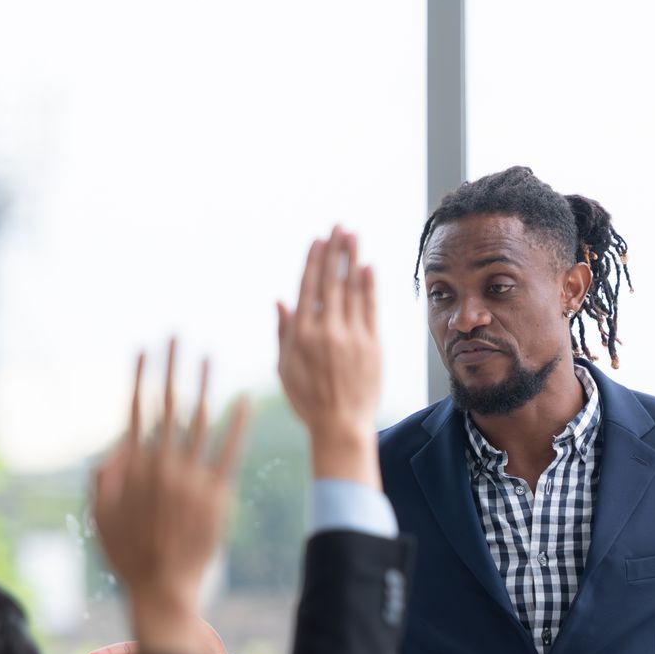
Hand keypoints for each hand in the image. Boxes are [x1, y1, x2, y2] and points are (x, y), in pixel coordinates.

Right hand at [91, 339, 248, 653]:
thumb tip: (112, 448)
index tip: (143, 351)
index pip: (135, 410)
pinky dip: (237, 425)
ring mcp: (190, 478)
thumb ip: (103, 479)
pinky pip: (229, 451)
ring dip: (203, 384)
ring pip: (198, 421)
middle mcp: (161, 466)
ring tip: (208, 356)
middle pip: (167, 404)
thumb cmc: (128, 555)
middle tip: (175, 336)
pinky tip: (245, 401)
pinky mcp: (216, 494)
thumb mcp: (101, 516)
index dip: (140, 378)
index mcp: (132, 467)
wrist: (162, 587)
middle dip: (170, 367)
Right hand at [279, 225, 381, 486]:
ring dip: (353, 260)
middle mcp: (326, 331)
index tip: (318, 240)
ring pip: (352, 290)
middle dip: (335, 251)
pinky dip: (370, 286)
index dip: (314, 261)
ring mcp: (352, 337)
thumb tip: (282, 301)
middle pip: (331, 282)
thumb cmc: (309, 401)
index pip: (308, 288)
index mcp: (302, 335)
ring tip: (354, 237)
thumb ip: (284, 333)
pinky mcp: (373, 346)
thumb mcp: (285, 368)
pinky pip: (371, 309)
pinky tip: (368, 266)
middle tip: (339, 227)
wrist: (341, 426)